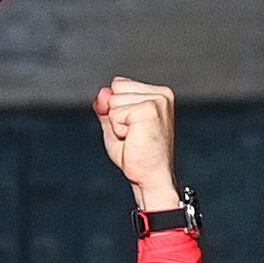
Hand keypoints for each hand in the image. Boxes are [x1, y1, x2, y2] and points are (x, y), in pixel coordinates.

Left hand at [97, 75, 181, 207]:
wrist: (151, 178)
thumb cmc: (138, 156)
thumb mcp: (115, 126)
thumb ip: (106, 106)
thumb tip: (102, 92)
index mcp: (158, 94)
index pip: (119, 84)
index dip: (116, 108)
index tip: (132, 128)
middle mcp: (161, 94)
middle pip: (115, 89)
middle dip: (116, 116)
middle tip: (133, 136)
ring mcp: (157, 100)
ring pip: (114, 101)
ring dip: (117, 124)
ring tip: (134, 138)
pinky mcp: (149, 110)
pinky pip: (115, 114)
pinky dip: (118, 130)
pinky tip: (134, 139)